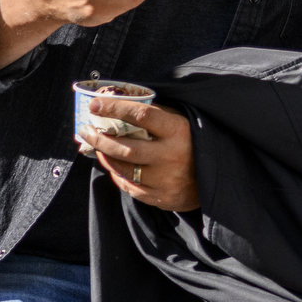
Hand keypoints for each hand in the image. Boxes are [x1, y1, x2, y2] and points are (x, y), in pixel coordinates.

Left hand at [78, 97, 199, 211]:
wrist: (215, 180)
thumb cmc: (194, 143)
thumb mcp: (183, 122)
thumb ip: (157, 115)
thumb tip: (121, 103)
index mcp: (178, 131)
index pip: (142, 116)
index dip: (116, 109)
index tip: (95, 105)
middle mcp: (171, 156)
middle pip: (125, 148)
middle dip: (99, 138)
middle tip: (85, 130)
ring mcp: (166, 180)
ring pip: (123, 169)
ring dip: (104, 156)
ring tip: (96, 146)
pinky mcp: (161, 198)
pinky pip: (129, 186)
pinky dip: (116, 174)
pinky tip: (112, 164)